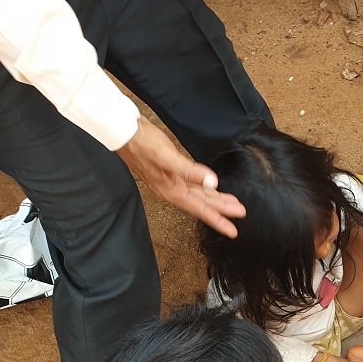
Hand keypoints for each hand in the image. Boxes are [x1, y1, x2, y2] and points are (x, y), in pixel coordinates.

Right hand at [116, 117, 245, 237]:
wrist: (122, 130)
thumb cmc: (141, 143)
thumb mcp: (168, 156)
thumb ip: (190, 171)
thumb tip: (212, 182)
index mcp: (171, 190)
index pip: (201, 209)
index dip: (218, 219)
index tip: (232, 231)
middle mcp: (172, 189)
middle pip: (202, 203)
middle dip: (222, 209)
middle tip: (240, 213)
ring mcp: (170, 181)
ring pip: (199, 194)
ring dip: (216, 199)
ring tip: (232, 204)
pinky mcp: (170, 171)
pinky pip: (192, 184)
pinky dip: (204, 188)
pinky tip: (213, 189)